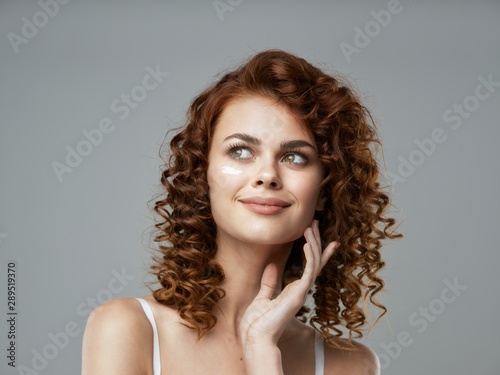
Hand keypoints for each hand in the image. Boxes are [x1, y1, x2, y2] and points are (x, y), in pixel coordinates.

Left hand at [240, 220, 338, 346]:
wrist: (255, 337)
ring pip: (314, 262)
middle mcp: (301, 289)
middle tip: (316, 223)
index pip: (310, 267)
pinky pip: (309, 271)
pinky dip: (310, 256)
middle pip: (315, 260)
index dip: (318, 252)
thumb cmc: (257, 322)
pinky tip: (307, 243)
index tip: (325, 238)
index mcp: (294, 289)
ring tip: (311, 226)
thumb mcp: (262, 296)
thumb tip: (272, 266)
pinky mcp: (298, 293)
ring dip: (314, 243)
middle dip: (316, 241)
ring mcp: (301, 291)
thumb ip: (269, 282)